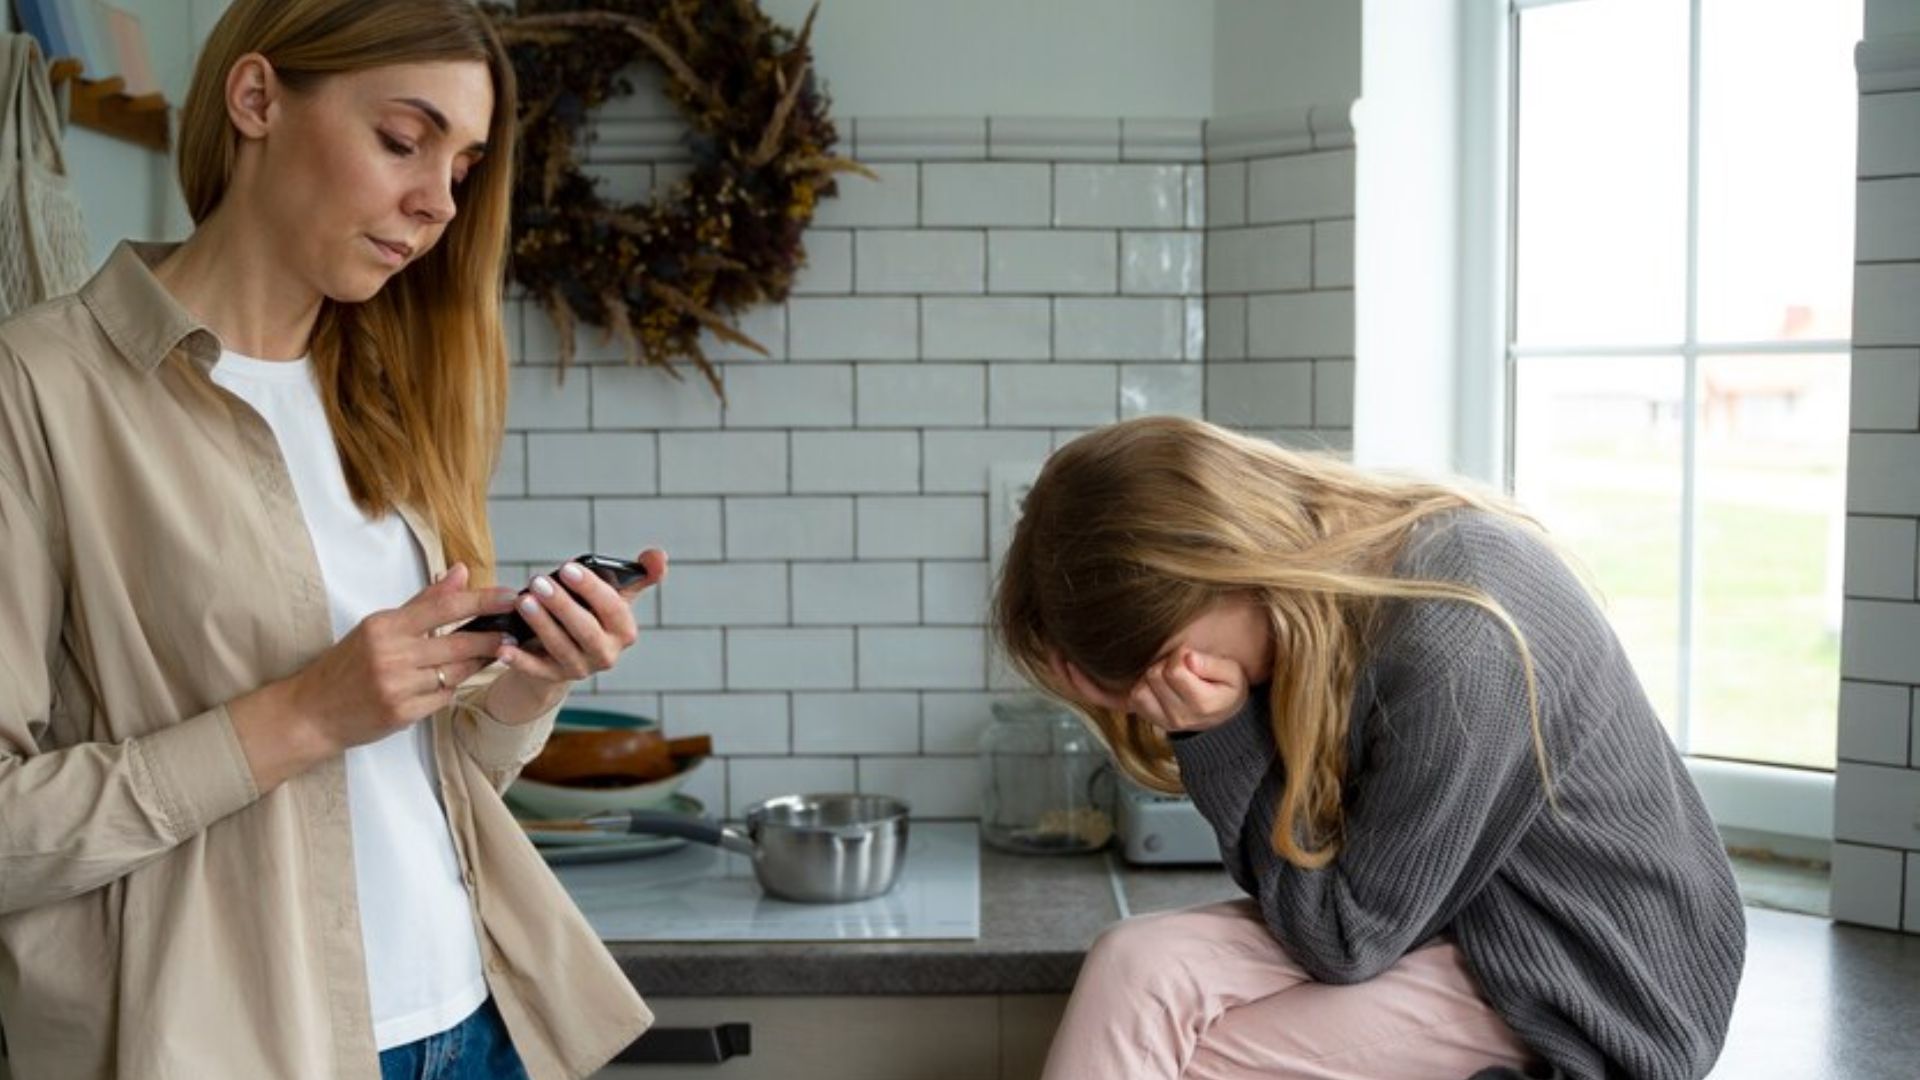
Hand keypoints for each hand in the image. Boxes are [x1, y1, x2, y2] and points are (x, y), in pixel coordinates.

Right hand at [231, 563, 519, 787]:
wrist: (310, 712)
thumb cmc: (347, 665)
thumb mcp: (378, 626)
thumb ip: (424, 602)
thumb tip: (460, 571)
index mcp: (385, 625)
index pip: (445, 607)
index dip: (483, 600)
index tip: (510, 596)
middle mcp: (391, 655)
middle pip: (460, 644)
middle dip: (491, 638)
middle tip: (510, 632)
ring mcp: (397, 687)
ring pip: (457, 673)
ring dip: (476, 665)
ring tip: (488, 655)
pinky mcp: (402, 714)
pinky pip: (444, 697)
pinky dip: (450, 688)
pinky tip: (446, 682)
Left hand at [493, 549, 667, 695]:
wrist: (570, 649)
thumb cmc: (593, 613)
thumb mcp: (616, 595)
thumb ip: (640, 574)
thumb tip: (659, 555)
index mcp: (624, 631)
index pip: (613, 608)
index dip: (592, 589)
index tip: (568, 568)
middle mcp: (606, 653)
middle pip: (586, 630)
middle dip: (562, 605)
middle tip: (538, 582)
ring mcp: (580, 668)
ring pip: (560, 647)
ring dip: (541, 625)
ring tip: (523, 601)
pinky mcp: (553, 678)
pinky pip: (536, 671)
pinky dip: (519, 660)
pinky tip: (504, 646)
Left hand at [1051, 649, 1248, 733]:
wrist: (1217, 721)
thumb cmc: (1224, 693)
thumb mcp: (1233, 678)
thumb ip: (1212, 666)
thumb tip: (1184, 657)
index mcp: (1196, 706)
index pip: (1175, 671)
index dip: (1183, 657)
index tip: (1191, 656)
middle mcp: (1169, 716)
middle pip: (1153, 677)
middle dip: (1165, 663)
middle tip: (1179, 664)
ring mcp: (1147, 713)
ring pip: (1134, 688)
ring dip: (1143, 671)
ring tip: (1157, 665)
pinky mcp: (1130, 708)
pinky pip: (1100, 697)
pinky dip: (1080, 681)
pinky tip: (1064, 659)